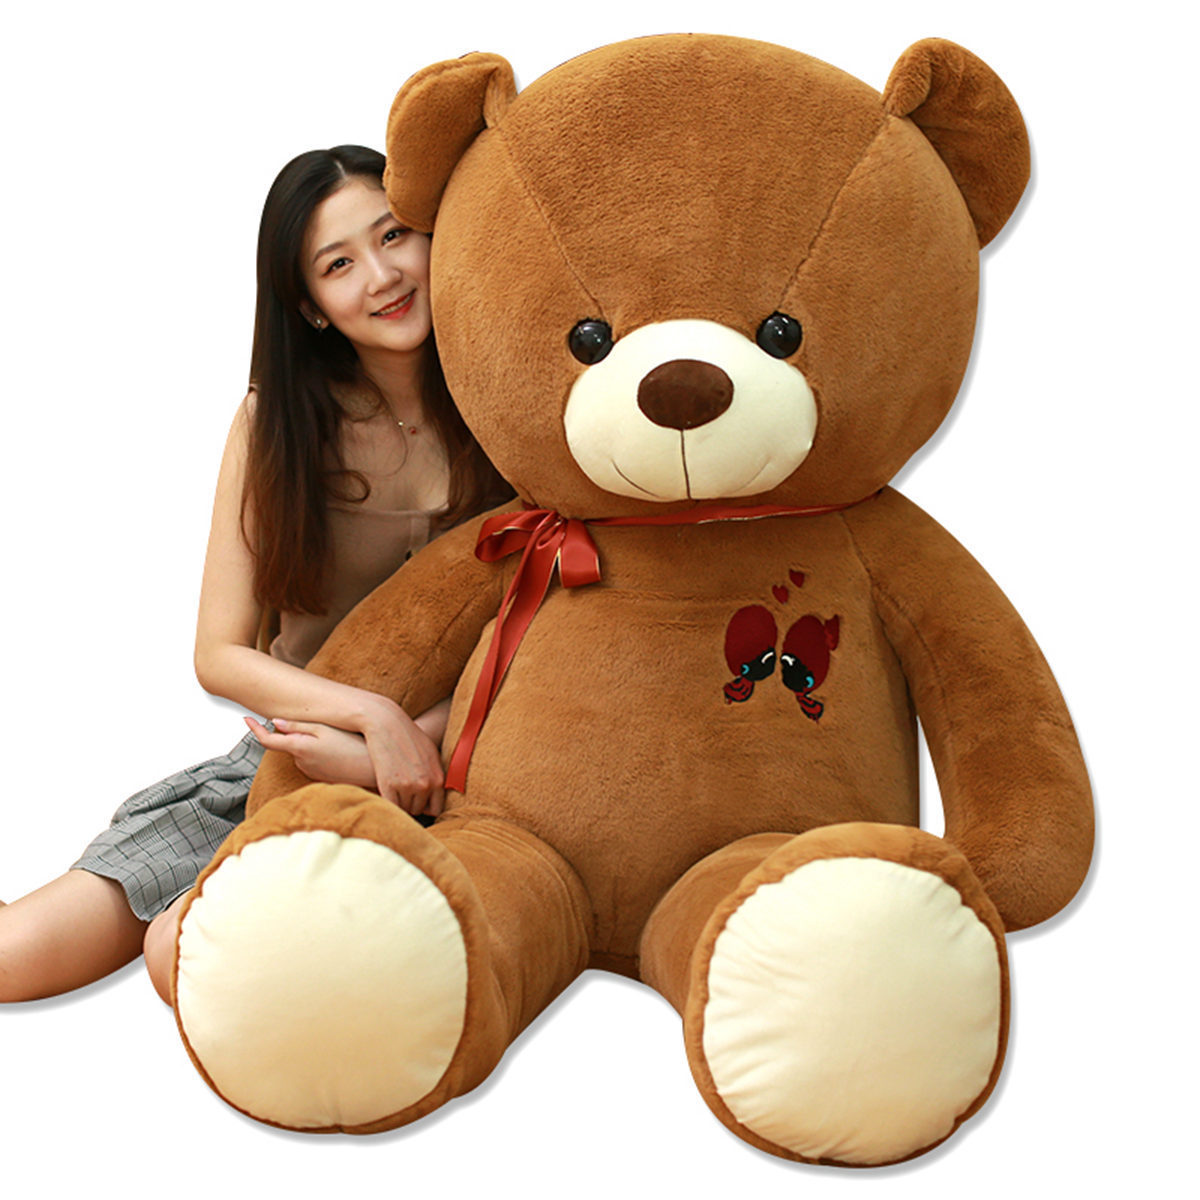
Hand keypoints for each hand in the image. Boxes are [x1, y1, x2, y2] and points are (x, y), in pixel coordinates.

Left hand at [245, 717, 374, 789]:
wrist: (374, 771)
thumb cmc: (353, 747)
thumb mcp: (325, 730)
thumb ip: (299, 726)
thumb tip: (275, 722)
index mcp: (299, 748)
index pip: (267, 740)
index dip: (254, 729)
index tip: (246, 719)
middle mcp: (300, 763)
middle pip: (290, 743)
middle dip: (300, 734)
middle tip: (327, 727)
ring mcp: (310, 772)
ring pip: (303, 752)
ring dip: (313, 745)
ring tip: (340, 741)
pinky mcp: (320, 779)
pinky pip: (314, 762)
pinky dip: (322, 755)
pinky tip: (341, 752)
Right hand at [357, 700, 445, 816]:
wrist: (387, 724)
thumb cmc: (409, 737)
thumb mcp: (432, 754)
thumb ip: (436, 776)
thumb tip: (434, 797)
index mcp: (438, 778)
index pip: (436, 808)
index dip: (426, 807)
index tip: (419, 802)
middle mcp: (425, 784)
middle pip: (418, 810)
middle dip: (411, 803)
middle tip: (403, 790)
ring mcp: (407, 786)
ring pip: (404, 808)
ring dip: (399, 801)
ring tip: (395, 786)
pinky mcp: (388, 785)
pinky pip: (391, 806)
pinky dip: (388, 802)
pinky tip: (386, 790)